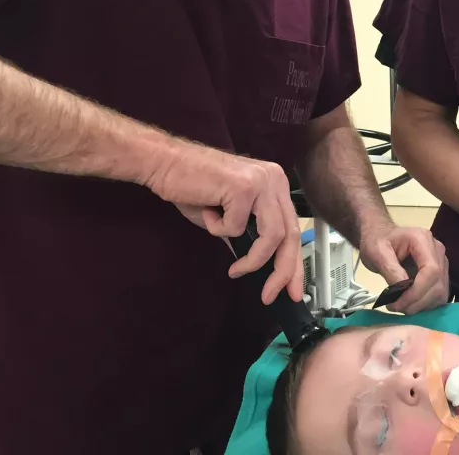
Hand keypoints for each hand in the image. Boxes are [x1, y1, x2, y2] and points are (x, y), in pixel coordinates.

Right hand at [144, 140, 302, 304]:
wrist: (163, 162)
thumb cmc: (192, 187)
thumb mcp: (227, 215)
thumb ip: (248, 234)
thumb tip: (261, 264)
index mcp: (275, 184)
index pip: (292, 228)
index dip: (295, 263)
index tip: (292, 290)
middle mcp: (274, 179)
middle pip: (289, 234)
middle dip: (283, 271)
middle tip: (269, 296)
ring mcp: (261, 181)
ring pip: (271, 236)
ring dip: (252, 260)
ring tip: (235, 268)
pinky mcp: (243, 186)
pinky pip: (236, 228)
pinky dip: (217, 229)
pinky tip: (207, 212)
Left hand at [359, 221, 449, 314]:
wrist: (382, 238)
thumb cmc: (378, 242)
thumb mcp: (377, 253)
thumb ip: (390, 270)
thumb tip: (401, 290)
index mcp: (423, 240)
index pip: (432, 270)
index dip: (418, 291)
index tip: (399, 303)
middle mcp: (437, 250)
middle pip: (438, 284)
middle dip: (417, 302)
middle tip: (395, 307)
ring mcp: (442, 262)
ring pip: (441, 293)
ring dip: (422, 305)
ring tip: (401, 305)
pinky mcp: (441, 274)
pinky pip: (439, 295)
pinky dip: (425, 304)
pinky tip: (410, 303)